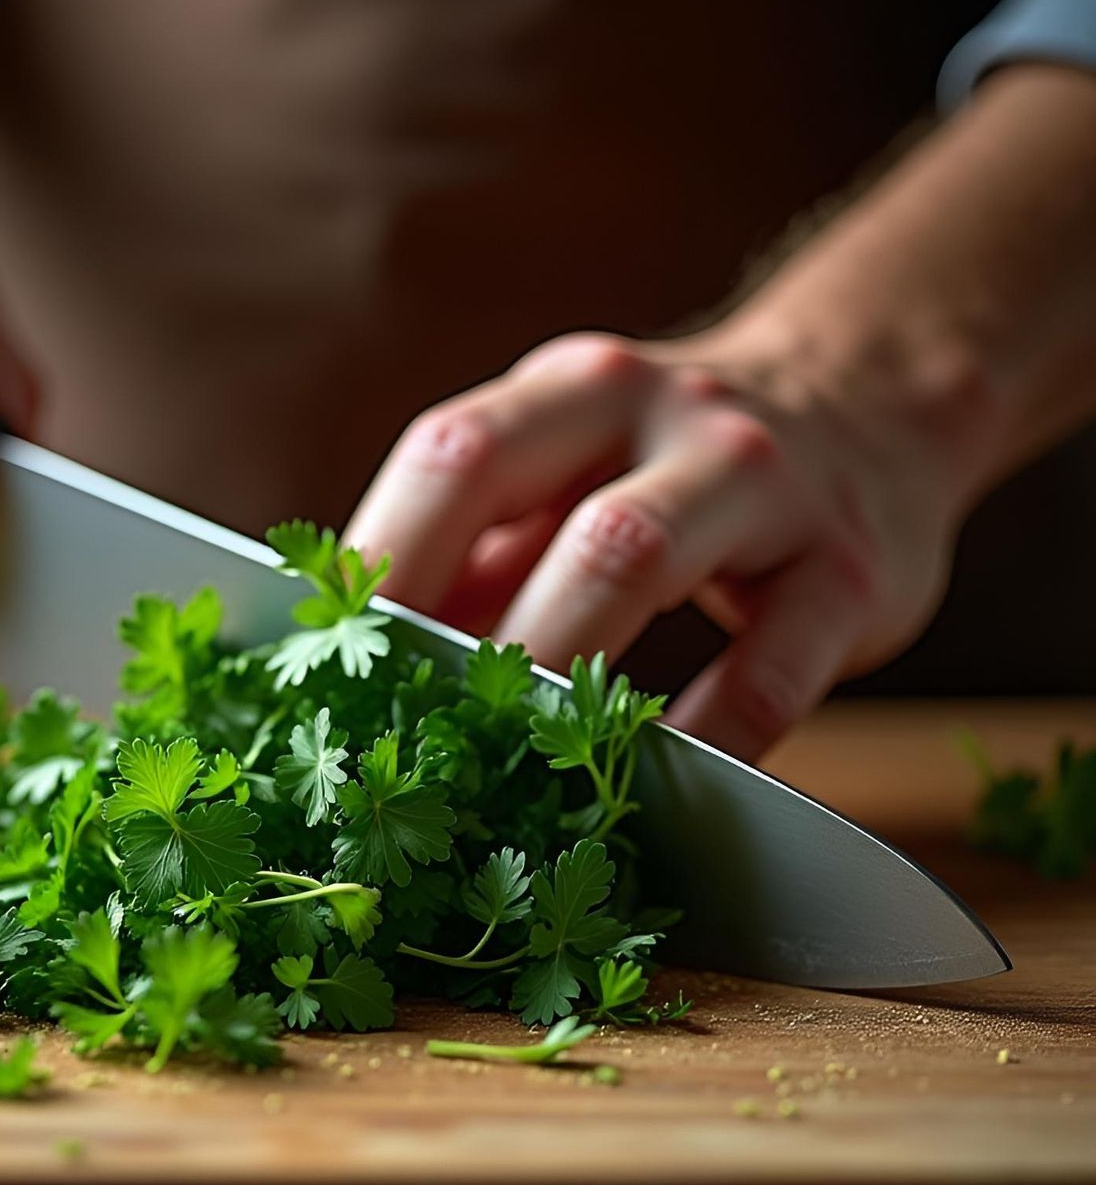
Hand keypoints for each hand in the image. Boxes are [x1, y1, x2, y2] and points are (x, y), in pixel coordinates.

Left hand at [346, 328, 974, 759]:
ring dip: (562, 677)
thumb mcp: (569, 471)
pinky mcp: (848, 571)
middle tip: (408, 742)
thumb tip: (351, 658)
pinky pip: (772, 668)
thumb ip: (475, 554)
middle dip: (475, 642)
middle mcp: (663, 416)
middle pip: (548, 514)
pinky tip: (647, 790)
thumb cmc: (668, 463)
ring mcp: (764, 486)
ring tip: (506, 769)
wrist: (866, 400)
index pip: (455, 455)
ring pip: (642, 561)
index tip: (319, 662)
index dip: (385, 559)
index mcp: (569, 394)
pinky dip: (703, 738)